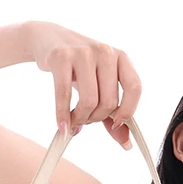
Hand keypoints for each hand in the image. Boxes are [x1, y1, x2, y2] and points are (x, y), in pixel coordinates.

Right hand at [24, 20, 141, 148]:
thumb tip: (125, 143)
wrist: (48, 40)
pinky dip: (63, 116)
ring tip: (73, 121)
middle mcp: (105, 52)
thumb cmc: (78, 68)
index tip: (115, 123)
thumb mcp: (99, 85)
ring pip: (89, 101)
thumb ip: (113, 114)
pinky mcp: (61, 57)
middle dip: (95, 119)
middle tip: (84, 121)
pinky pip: (64, 95)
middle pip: (109, 102)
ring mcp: (83, 52)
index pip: (134, 88)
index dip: (127, 110)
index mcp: (120, 57)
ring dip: (80, 119)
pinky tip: (62, 127)